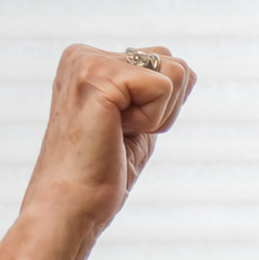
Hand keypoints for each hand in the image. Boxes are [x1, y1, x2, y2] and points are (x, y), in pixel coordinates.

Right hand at [21, 44, 196, 235]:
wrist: (71, 206)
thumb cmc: (100, 173)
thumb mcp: (135, 122)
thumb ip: (154, 92)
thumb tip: (187, 71)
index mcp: (89, 61)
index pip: (164, 63)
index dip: (161, 108)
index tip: (121, 131)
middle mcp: (85, 54)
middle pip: (175, 64)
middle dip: (165, 110)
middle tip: (121, 135)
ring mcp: (88, 61)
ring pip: (176, 73)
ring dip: (158, 116)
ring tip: (117, 133)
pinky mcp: (98, 76)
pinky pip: (164, 87)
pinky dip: (152, 121)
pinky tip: (116, 133)